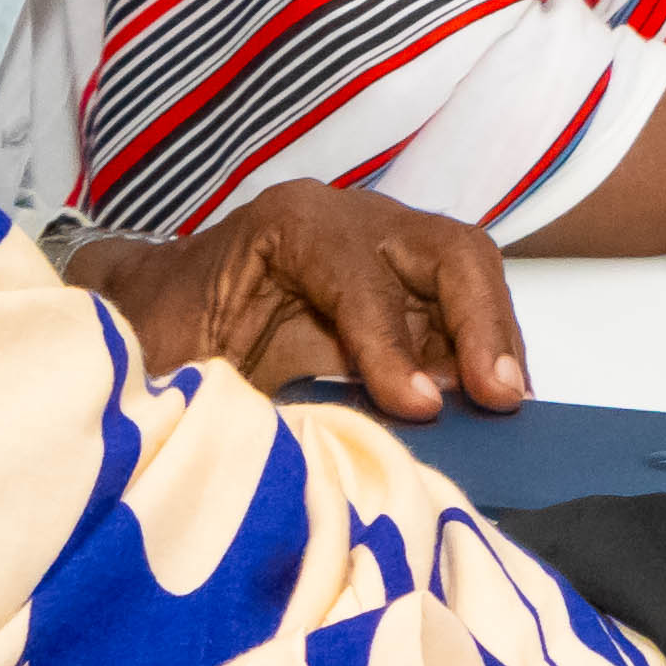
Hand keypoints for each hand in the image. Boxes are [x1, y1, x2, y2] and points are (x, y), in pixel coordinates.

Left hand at [68, 178, 534, 418]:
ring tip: (509, 405)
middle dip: (480, 322)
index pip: (361, 275)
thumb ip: (224, 387)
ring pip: (471, 277)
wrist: (155, 308)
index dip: (391, 342)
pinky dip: (485, 357)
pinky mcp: (410, 294)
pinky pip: (465, 315)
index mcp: (292, 225)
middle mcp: (355, 224)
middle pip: (445, 252)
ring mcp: (392, 254)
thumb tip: (285, 442)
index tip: (417, 407)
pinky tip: (493, 405)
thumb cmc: (159, 327)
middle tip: (499, 395)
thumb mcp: (172, 355)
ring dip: (496, 340)